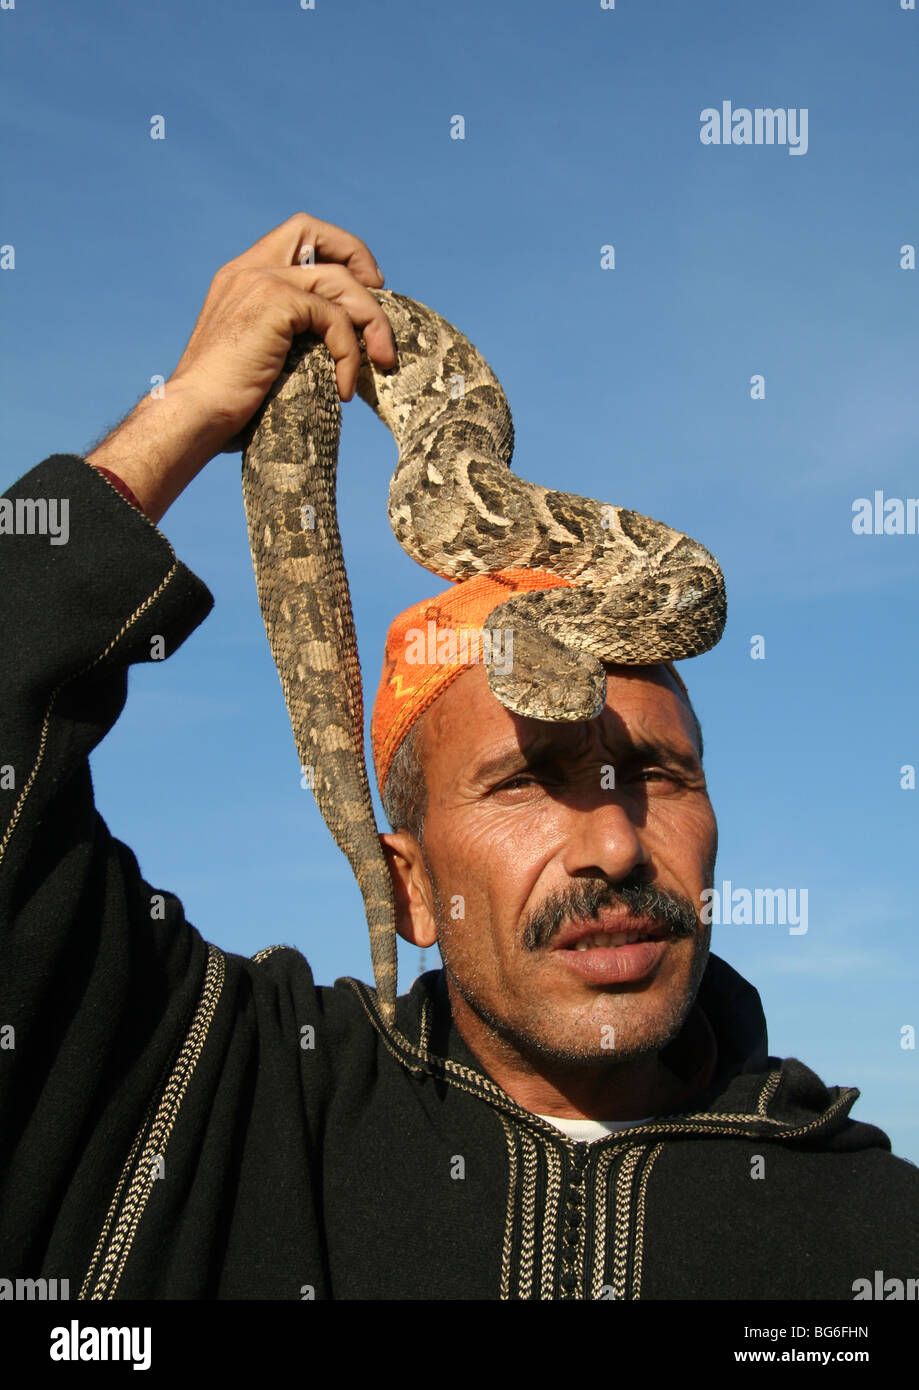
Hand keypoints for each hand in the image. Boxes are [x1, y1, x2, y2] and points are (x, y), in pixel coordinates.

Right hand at [171, 213, 396, 452]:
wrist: (195, 414)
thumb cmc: (223, 403)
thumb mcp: (257, 355)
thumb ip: (286, 335)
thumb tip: (329, 347)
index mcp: (239, 278)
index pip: (293, 239)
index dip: (333, 253)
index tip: (359, 289)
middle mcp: (247, 270)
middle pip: (311, 230)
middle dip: (355, 254)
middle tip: (379, 296)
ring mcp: (260, 281)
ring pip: (339, 280)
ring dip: (372, 320)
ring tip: (382, 362)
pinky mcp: (274, 302)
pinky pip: (334, 318)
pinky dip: (349, 353)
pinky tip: (344, 390)